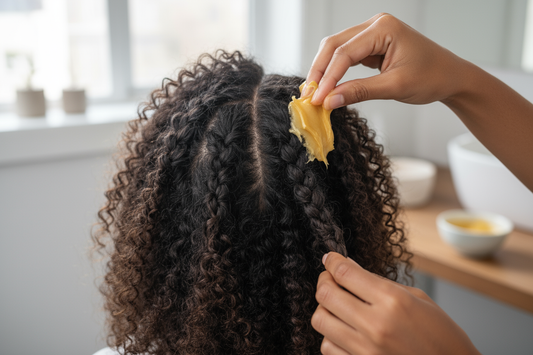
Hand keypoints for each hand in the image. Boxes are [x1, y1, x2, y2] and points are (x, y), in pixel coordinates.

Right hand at [306, 13, 469, 109]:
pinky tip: (328, 86)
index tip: (317, 100)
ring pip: (336, 49)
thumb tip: (330, 101)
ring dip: (324, 70)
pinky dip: (335, 71)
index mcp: (383, 28)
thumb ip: (360, 91)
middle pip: (334, 45)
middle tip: (308, 95)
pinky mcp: (372, 44)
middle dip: (319, 71)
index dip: (328, 77)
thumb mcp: (395, 87)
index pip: (345, 53)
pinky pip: (346, 56)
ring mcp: (373, 33)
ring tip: (314, 93)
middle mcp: (375, 25)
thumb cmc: (432, 78)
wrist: (452, 77)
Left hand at [311, 252, 480, 354]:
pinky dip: (331, 335)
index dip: (332, 262)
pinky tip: (344, 330)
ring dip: (325, 309)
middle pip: (326, 295)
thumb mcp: (418, 299)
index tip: (330, 259)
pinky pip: (328, 347)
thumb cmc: (443, 337)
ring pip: (321, 321)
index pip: (346, 273)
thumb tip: (349, 267)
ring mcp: (365, 350)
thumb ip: (379, 283)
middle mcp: (375, 325)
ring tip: (337, 306)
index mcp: (393, 301)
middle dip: (324, 281)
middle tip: (330, 279)